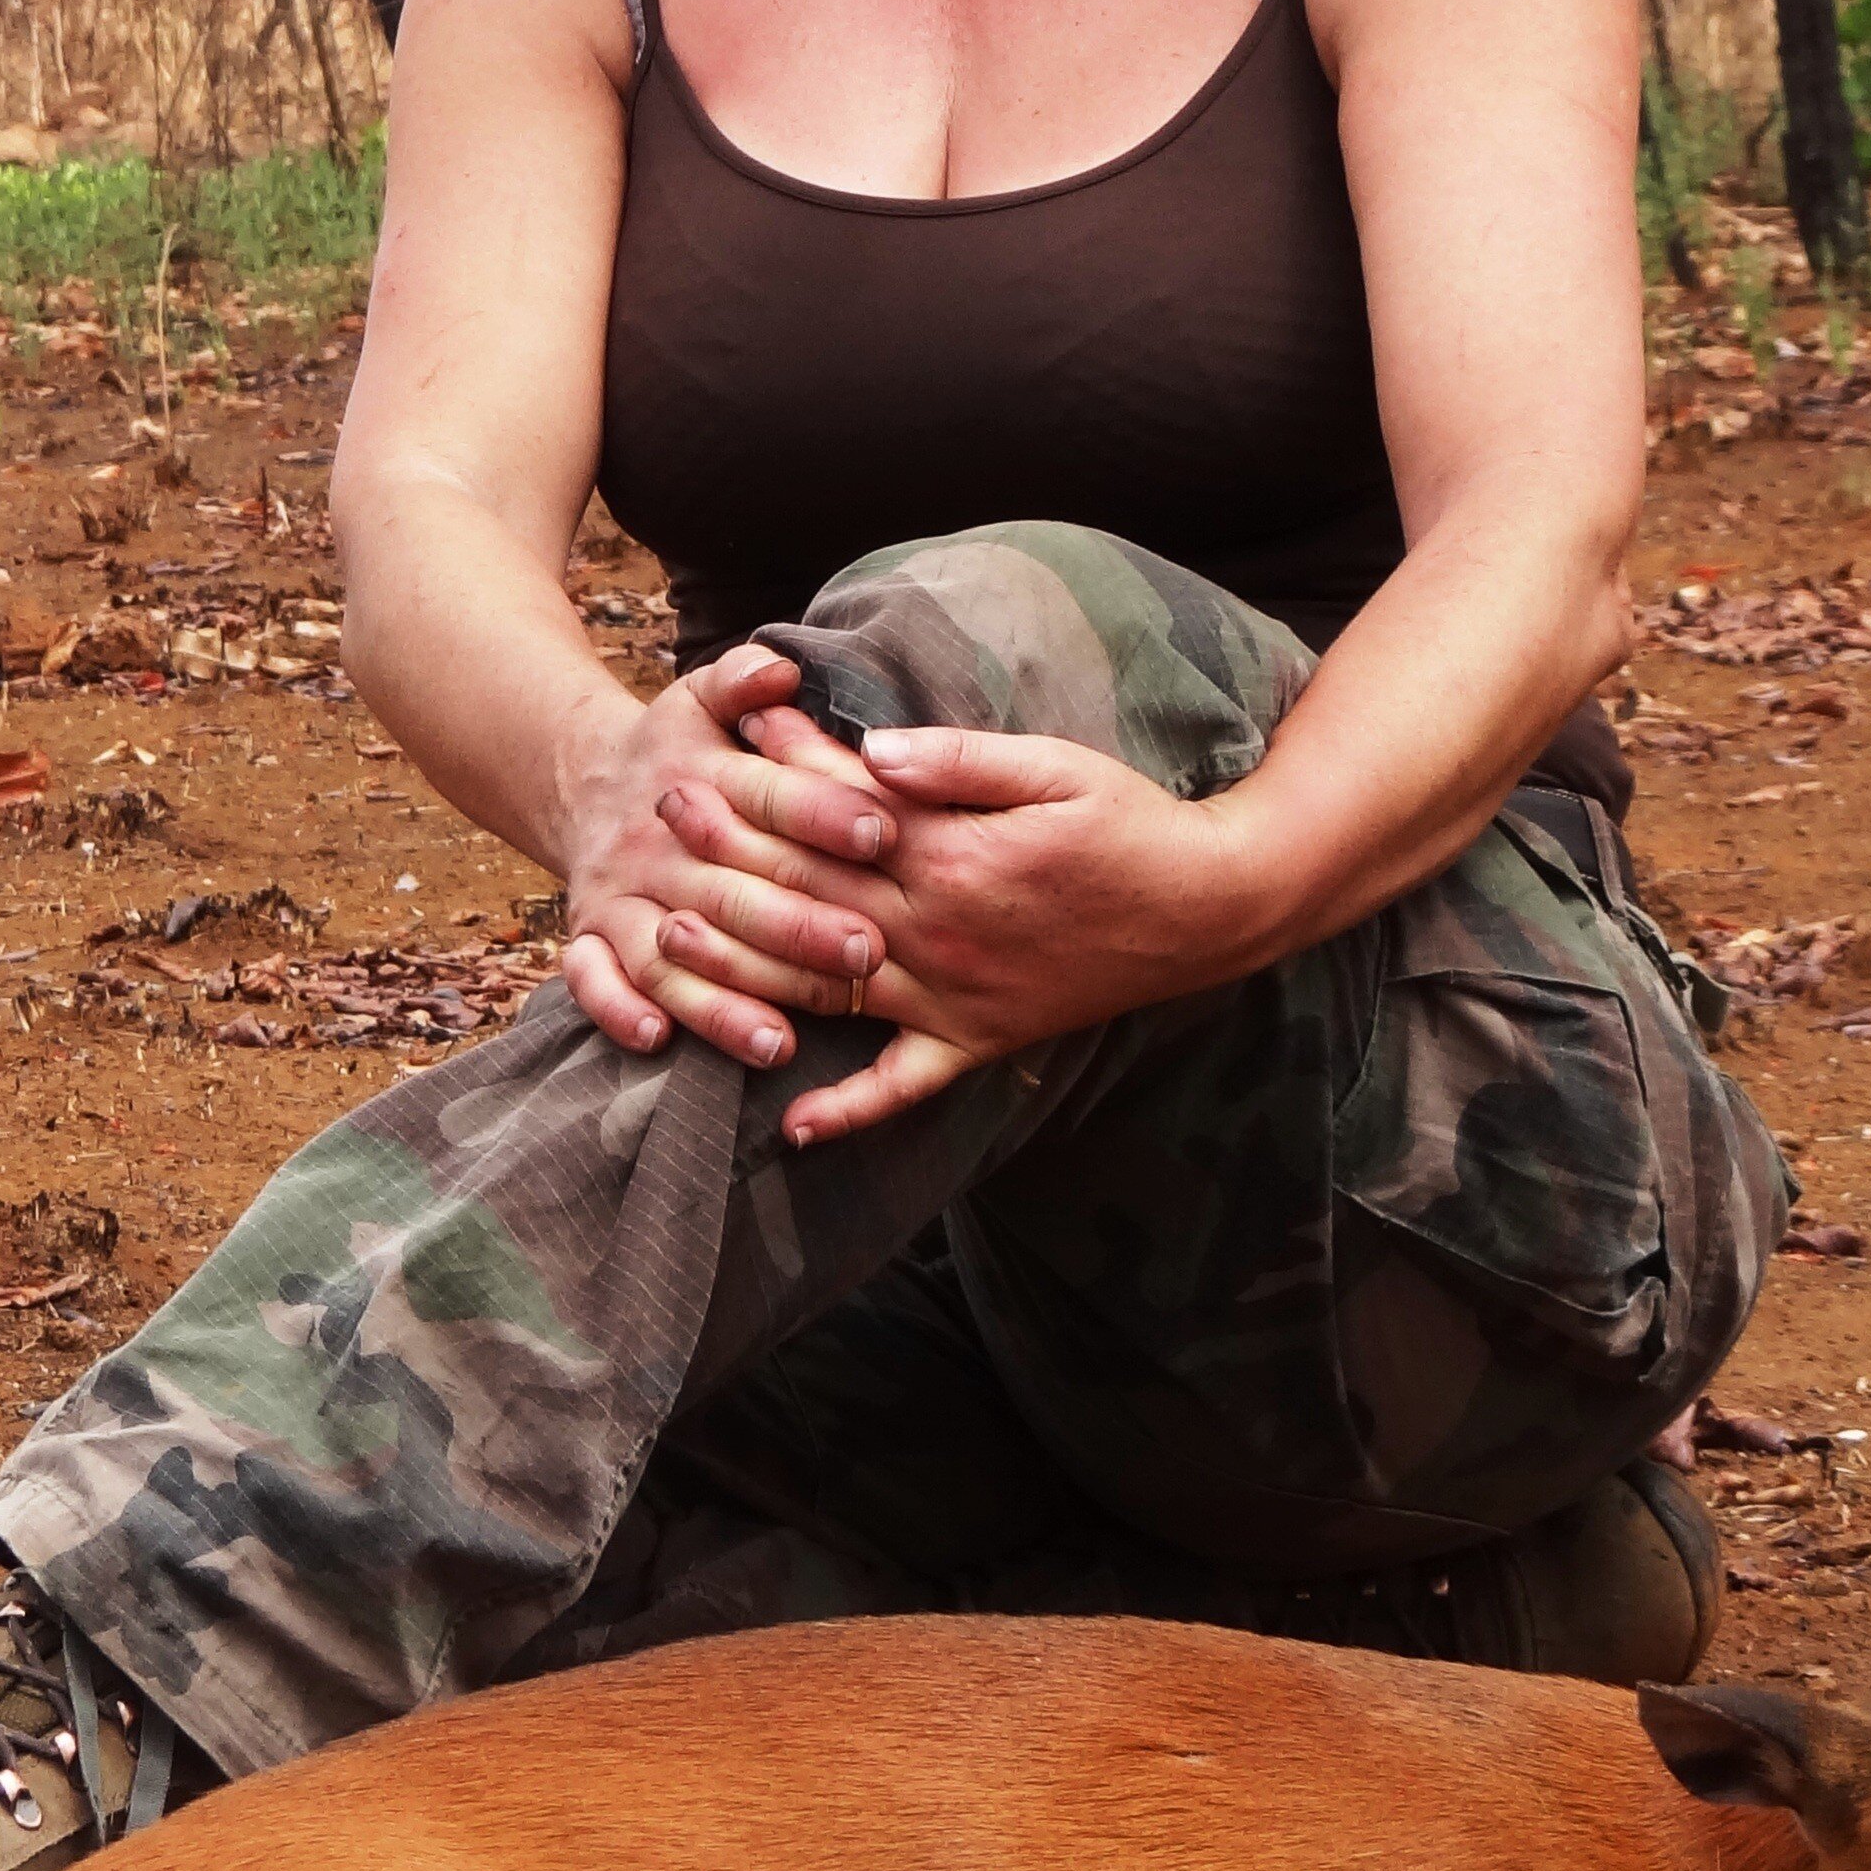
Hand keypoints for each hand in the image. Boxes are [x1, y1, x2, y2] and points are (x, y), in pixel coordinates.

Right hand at [557, 644, 900, 1069]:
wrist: (580, 780)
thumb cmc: (678, 748)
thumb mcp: (701, 698)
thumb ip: (743, 681)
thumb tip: (782, 667)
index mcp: (697, 778)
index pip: (767, 797)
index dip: (825, 812)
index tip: (885, 834)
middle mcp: (655, 842)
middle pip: (730, 891)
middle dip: (799, 926)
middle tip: (869, 954)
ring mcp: (618, 894)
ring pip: (669, 954)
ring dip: (719, 1001)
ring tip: (781, 1041)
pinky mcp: (587, 935)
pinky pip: (592, 981)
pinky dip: (617, 1010)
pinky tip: (660, 1040)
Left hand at [692, 709, 1265, 1147]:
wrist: (1207, 909)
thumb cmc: (1130, 825)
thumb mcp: (1053, 767)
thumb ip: (958, 761)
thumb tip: (873, 750)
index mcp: (951, 858)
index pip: (836, 815)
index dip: (772, 777)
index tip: (713, 744)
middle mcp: (937, 936)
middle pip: (809, 895)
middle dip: (731, 853)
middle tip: (663, 820)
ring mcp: (952, 999)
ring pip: (827, 989)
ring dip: (744, 970)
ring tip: (671, 944)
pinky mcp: (977, 1042)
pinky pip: (904, 1087)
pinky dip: (850, 1112)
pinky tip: (792, 1127)